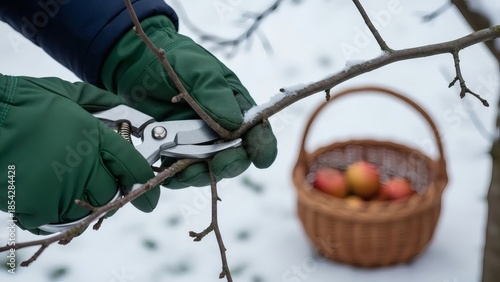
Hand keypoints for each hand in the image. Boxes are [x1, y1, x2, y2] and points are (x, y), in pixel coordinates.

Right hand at [0, 74, 159, 233]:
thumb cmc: (20, 102)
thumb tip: (129, 110)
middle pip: (113, 193)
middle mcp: (83, 165)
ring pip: (87, 209)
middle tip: (100, 186)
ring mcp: (61, 188)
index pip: (134, 168)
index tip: (150, 195)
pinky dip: (53, 210)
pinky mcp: (37, 206)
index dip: (146, 183)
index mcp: (94, 137)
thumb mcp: (65, 93)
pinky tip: (45, 192)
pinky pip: (56, 218)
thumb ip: (101, 102)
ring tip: (67, 185)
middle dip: (111, 192)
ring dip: (82, 202)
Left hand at [101, 15, 277, 187]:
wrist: (137, 62)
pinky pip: (183, 171)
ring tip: (185, 172)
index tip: (260, 160)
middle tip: (216, 166)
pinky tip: (169, 173)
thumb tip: (234, 126)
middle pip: (237, 156)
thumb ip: (215, 95)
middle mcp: (223, 128)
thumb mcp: (198, 71)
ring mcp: (200, 142)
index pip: (258, 131)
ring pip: (210, 169)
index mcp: (237, 106)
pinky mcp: (177, 151)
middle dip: (229, 164)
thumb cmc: (177, 59)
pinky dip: (178, 176)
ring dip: (201, 175)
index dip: (263, 147)